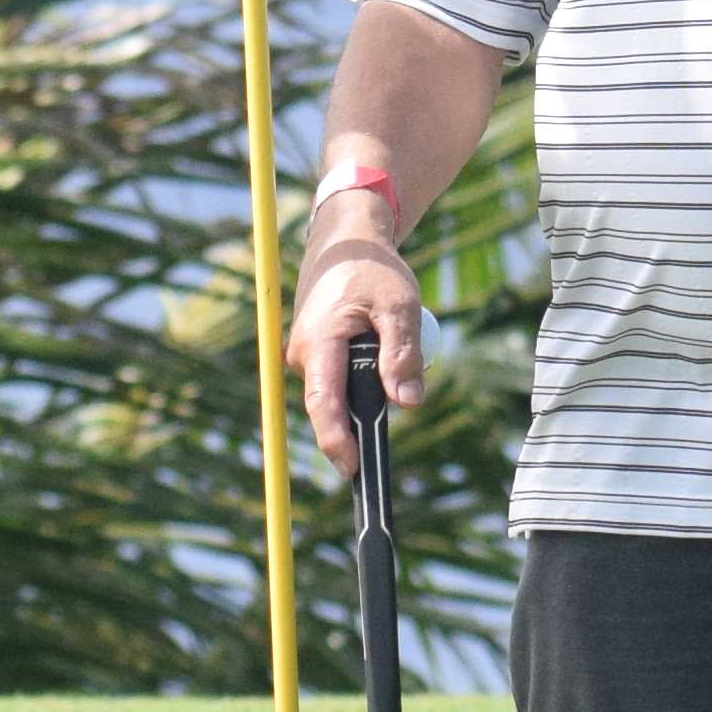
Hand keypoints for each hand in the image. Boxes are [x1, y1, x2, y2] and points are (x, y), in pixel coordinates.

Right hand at [291, 205, 426, 470]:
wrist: (343, 243)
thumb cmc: (372, 270)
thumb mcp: (399, 305)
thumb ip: (403, 354)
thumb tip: (407, 404)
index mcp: (320, 342)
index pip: (323, 403)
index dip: (336, 440)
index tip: (352, 468)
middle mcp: (303, 354)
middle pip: (332, 406)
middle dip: (362, 418)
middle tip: (398, 406)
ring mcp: (305, 356)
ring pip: (338, 393)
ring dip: (367, 388)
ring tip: (389, 343)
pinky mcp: (313, 355)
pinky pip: (338, 380)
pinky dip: (361, 375)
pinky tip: (377, 347)